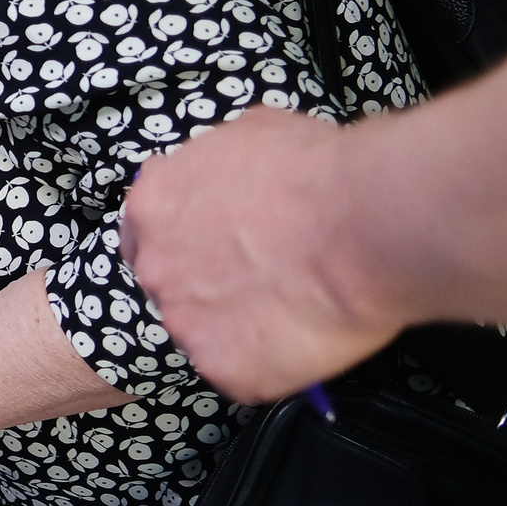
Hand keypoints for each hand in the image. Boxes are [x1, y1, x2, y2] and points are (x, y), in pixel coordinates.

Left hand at [119, 105, 402, 402]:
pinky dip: (271, 362)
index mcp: (153, 202)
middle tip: (263, 282)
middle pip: (171, 287)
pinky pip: (242, 372)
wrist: (362, 226)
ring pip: (205, 335)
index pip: (144, 235)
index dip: (183, 246)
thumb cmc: (318, 172)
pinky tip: (304, 334)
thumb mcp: (253, 133)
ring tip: (293, 306)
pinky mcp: (221, 367)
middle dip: (209, 288)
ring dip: (241, 327)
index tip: (215, 253)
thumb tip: (235, 176)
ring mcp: (183, 320)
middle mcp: (155, 264)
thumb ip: (219, 163)